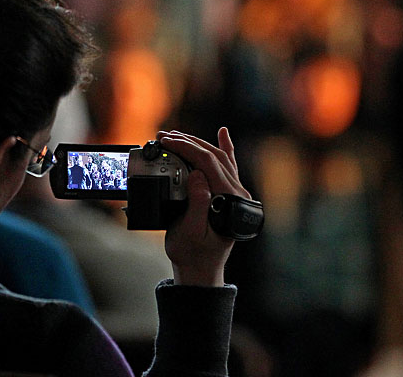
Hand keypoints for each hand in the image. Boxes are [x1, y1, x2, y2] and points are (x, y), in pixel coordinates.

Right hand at [157, 127, 249, 286]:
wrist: (200, 270)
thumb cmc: (192, 254)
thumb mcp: (190, 231)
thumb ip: (197, 204)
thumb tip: (197, 176)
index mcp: (230, 200)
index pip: (209, 163)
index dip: (186, 148)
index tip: (166, 141)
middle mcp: (237, 194)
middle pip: (214, 156)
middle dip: (188, 142)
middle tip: (165, 136)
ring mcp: (235, 192)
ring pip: (220, 158)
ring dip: (198, 143)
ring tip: (177, 135)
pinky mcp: (228, 193)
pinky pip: (228, 165)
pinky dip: (226, 147)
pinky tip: (223, 133)